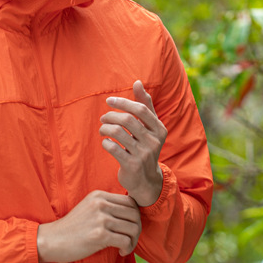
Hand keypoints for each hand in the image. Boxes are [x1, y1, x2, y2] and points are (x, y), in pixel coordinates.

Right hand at [37, 191, 141, 262]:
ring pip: (133, 228)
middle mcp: (101, 204)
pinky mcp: (100, 235)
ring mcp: (100, 219)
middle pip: (135, 214)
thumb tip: (133, 215)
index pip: (130, 202)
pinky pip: (126, 241)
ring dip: (133, 240)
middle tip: (129, 240)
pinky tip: (121, 252)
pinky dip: (127, 248)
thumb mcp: (88, 209)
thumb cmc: (72, 229)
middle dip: (136, 229)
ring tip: (125, 247)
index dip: (135, 217)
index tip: (128, 228)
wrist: (52, 240)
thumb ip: (107, 207)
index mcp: (99, 195)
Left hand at [100, 80, 165, 206]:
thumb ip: (145, 105)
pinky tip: (105, 142)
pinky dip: (106, 142)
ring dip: (105, 128)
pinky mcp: (131, 165)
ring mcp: (143, 154)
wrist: (146, 180)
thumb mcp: (149, 128)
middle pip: (127, 120)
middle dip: (111, 116)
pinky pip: (113, 148)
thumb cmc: (145, 147)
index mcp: (159, 130)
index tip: (109, 100)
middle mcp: (154, 141)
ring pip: (118, 133)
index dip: (123, 102)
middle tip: (103, 118)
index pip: (141, 109)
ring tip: (102, 129)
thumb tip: (137, 82)